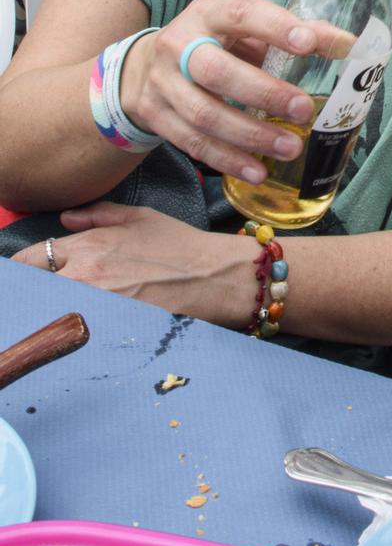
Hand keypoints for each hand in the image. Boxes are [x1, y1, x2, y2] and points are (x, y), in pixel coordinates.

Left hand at [13, 205, 254, 326]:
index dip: (25, 265)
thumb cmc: (180, 245)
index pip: (32, 258)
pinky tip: (86, 325)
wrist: (212, 277)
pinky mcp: (109, 328)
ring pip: (52, 311)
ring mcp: (95, 306)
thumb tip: (66, 219)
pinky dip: (76, 327)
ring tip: (68, 307)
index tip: (29, 270)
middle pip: (34, 288)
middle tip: (46, 291)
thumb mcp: (140, 218)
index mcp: (89, 246)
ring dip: (54, 308)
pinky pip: (77, 330)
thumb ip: (97, 215)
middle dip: (36, 288)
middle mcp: (85, 277)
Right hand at [118, 0, 354, 184]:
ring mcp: (162, 84)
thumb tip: (346, 43)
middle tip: (303, 109)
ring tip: (290, 147)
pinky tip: (257, 170)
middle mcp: (178, 46)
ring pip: (204, 115)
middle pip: (217, 72)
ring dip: (251, 136)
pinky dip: (228, 160)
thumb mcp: (244, 31)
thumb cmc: (211, 46)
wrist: (143, 69)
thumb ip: (292, 34)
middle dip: (264, 93)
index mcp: (207, 14)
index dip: (274, 27)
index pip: (241, 14)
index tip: (308, 43)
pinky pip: (193, 144)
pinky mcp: (156, 117)